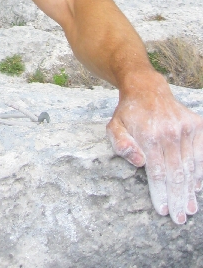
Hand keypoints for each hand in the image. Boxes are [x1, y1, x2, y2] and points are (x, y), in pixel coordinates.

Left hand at [107, 80, 202, 223]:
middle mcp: (169, 132)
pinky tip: (197, 189)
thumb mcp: (114, 126)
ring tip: (189, 209)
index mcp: (149, 135)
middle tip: (178, 219)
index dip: (160, 193)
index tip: (163, 211)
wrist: (147, 89)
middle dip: (177, 199)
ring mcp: (185, 128)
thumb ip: (121, 144)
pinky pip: (201, 154)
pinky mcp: (196, 125)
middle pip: (176, 174)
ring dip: (190, 191)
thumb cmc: (129, 113)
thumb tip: (139, 162)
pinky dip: (200, 173)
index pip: (157, 172)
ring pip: (190, 167)